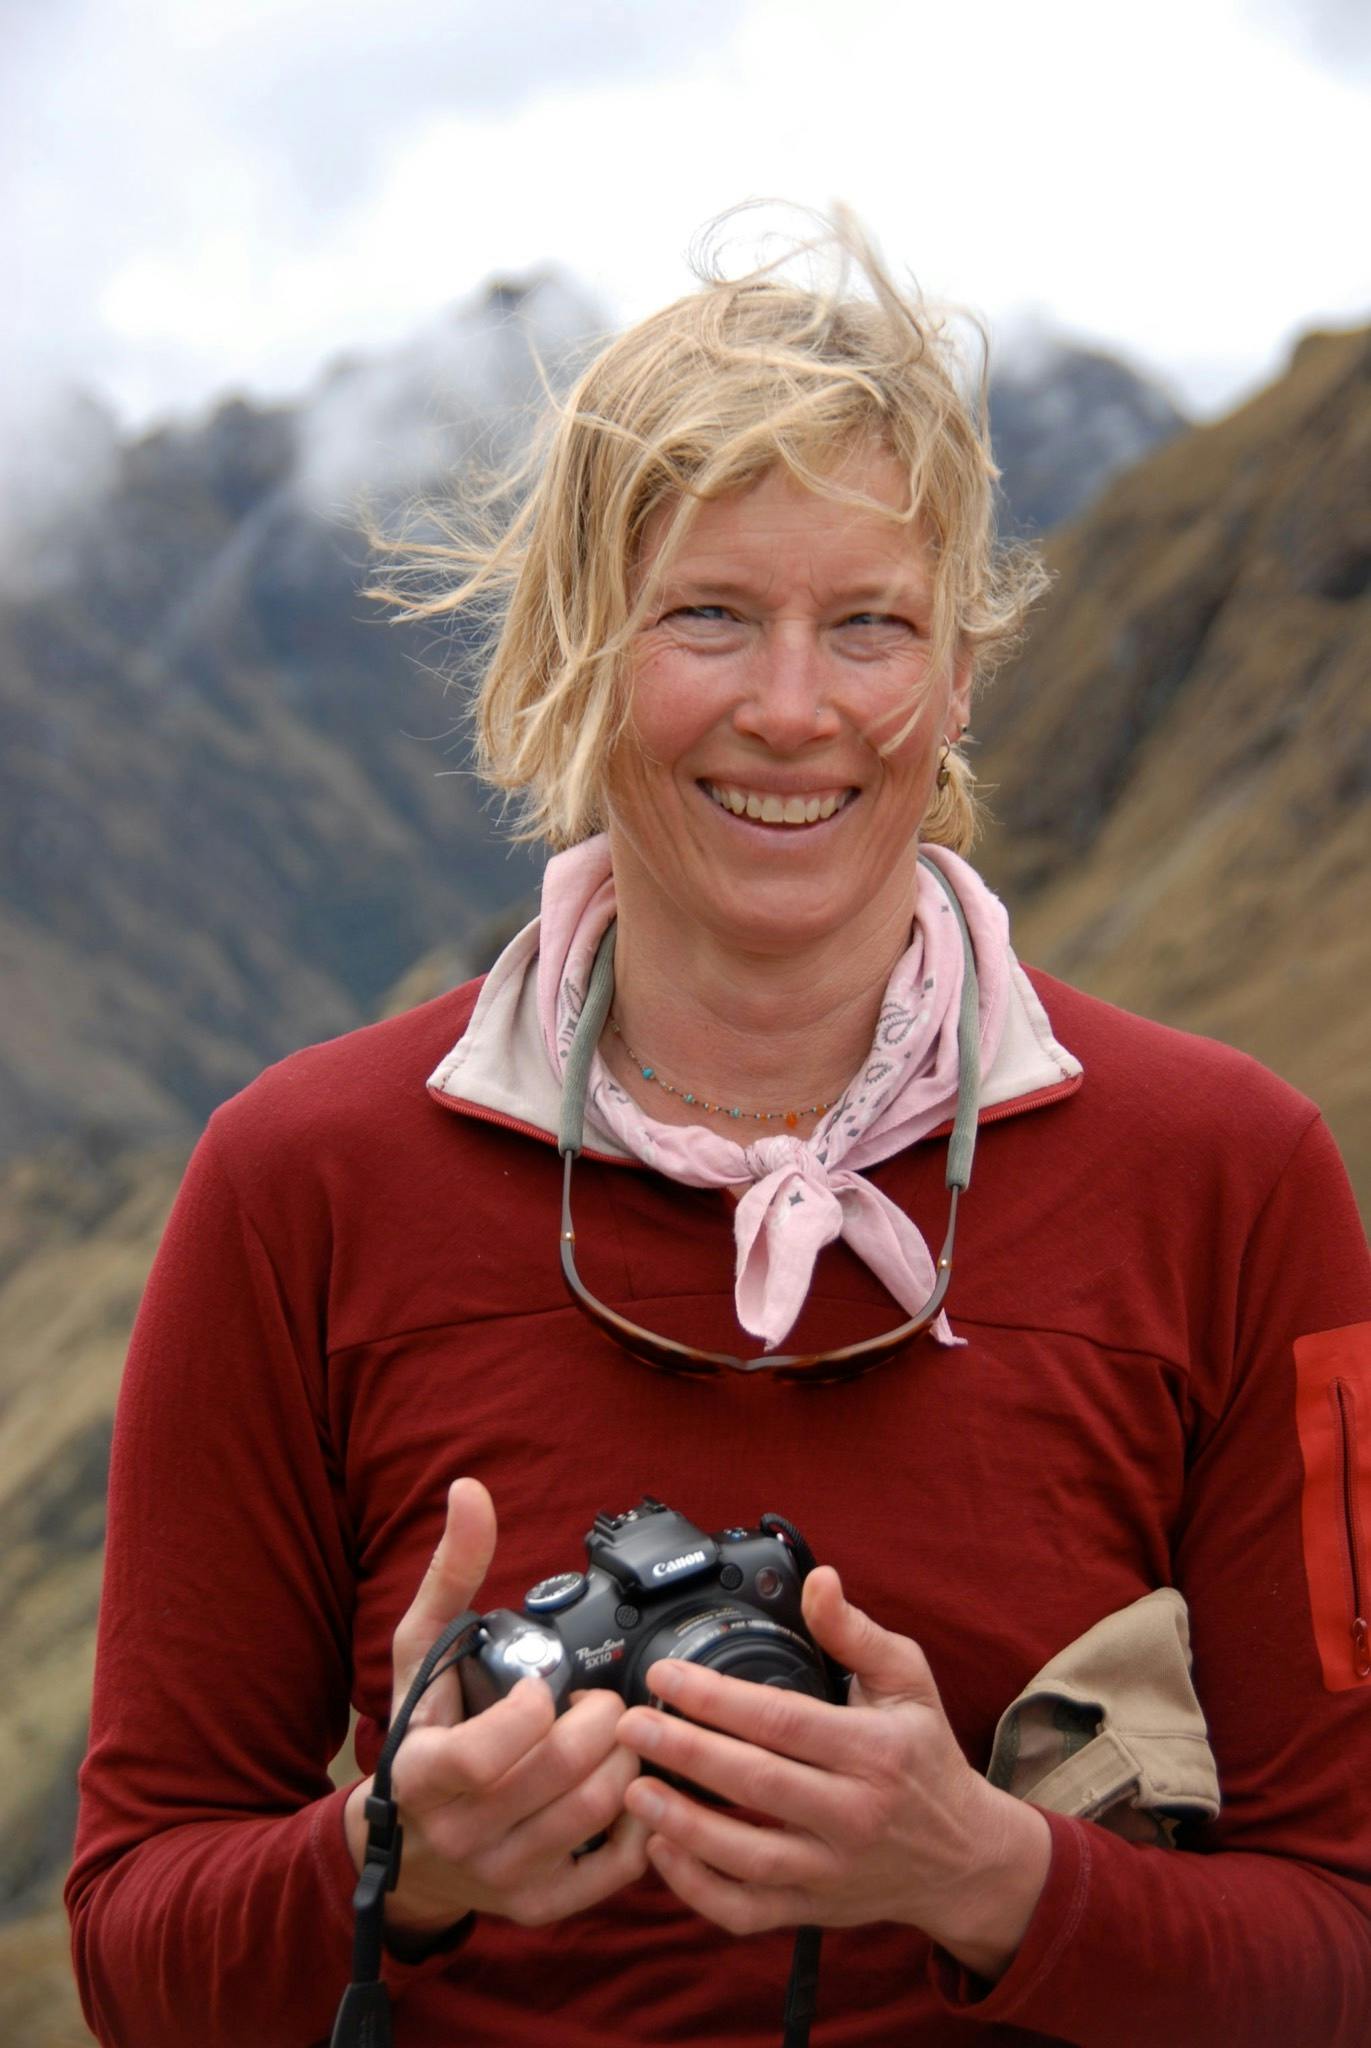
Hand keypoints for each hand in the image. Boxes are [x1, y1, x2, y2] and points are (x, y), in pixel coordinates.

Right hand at [344, 1478, 647, 1937]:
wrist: (408, 1845)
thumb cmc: (422, 1731)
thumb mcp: (421, 1651)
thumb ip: (451, 1572)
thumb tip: (470, 1492)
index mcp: (424, 1774)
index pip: (488, 1755)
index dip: (530, 1712)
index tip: (541, 1686)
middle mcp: (461, 1834)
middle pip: (563, 1774)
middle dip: (600, 1719)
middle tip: (600, 1700)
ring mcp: (504, 1876)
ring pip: (597, 1811)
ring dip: (626, 1757)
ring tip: (614, 1734)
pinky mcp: (543, 1904)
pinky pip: (617, 1866)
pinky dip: (639, 1815)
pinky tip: (627, 1782)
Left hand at [615, 1566, 1049, 1980]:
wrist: (965, 1859)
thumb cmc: (925, 1757)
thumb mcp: (907, 1680)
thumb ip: (854, 1631)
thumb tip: (818, 1580)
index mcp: (871, 1749)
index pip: (781, 1720)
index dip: (716, 1698)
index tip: (665, 1676)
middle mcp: (852, 1812)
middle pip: (755, 1782)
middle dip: (683, 1752)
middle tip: (630, 1726)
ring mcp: (832, 1869)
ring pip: (746, 1855)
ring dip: (682, 1824)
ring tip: (633, 1790)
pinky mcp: (815, 1909)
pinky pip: (747, 1911)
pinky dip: (699, 1889)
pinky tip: (662, 1852)